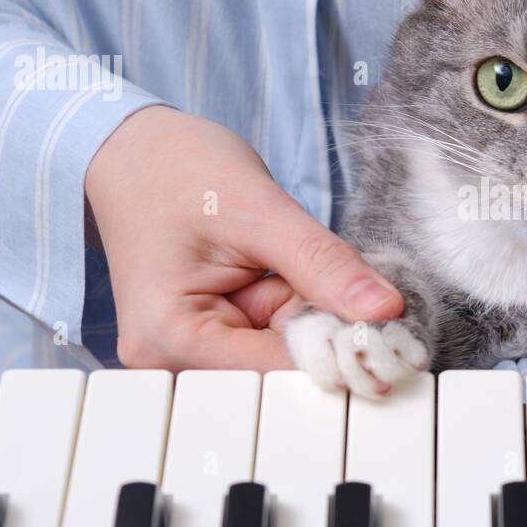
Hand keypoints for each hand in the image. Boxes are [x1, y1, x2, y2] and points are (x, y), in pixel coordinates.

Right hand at [85, 106, 403, 370]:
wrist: (135, 152)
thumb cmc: (177, 169)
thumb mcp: (259, 208)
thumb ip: (322, 263)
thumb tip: (386, 310)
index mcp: (170, 338)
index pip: (276, 373)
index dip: (341, 354)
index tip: (391, 332)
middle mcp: (171, 360)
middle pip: (280, 375)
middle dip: (330, 337)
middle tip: (367, 298)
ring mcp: (189, 353)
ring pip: (284, 358)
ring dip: (315, 322)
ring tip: (306, 269)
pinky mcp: (212, 338)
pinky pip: (273, 339)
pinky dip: (300, 312)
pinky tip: (297, 279)